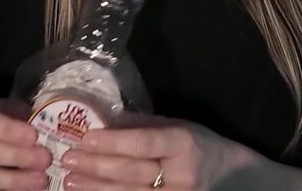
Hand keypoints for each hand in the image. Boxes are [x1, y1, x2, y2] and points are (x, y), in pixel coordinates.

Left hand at [60, 117, 249, 190]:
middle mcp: (182, 175)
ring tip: (69, 183)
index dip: (114, 141)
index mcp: (184, 143)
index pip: (144, 143)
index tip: (85, 137)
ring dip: (96, 190)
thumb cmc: (200, 147)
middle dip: (96, 167)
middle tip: (67, 160)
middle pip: (132, 172)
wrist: (234, 179)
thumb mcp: (178, 127)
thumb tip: (103, 117)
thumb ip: (143, 125)